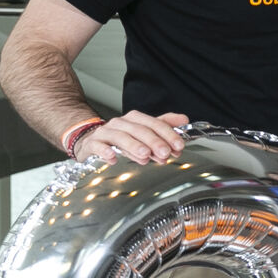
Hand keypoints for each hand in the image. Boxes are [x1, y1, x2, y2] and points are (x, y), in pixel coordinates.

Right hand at [75, 110, 189, 163]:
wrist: (92, 140)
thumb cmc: (123, 136)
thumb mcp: (145, 130)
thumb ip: (164, 125)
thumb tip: (184, 120)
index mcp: (136, 119)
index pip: (155, 124)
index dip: (168, 135)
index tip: (179, 146)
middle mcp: (121, 123)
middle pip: (140, 130)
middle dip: (154, 142)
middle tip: (165, 153)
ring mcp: (106, 132)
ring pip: (121, 137)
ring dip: (134, 146)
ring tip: (145, 155)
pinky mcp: (93, 143)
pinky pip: (98, 146)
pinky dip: (105, 151)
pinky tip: (113, 158)